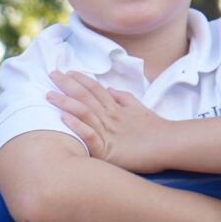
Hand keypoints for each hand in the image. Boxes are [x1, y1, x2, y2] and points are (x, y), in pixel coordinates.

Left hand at [46, 69, 171, 172]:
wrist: (171, 145)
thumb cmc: (156, 129)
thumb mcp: (138, 109)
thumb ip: (123, 99)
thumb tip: (110, 89)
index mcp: (116, 107)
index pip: (95, 89)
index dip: (81, 79)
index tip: (67, 71)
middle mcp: (110, 116)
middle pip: (86, 96)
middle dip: (67, 85)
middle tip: (51, 74)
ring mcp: (109, 132)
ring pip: (84, 113)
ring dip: (66, 102)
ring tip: (49, 95)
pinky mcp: (109, 149)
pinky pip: (91, 136)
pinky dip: (78, 126)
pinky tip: (64, 119)